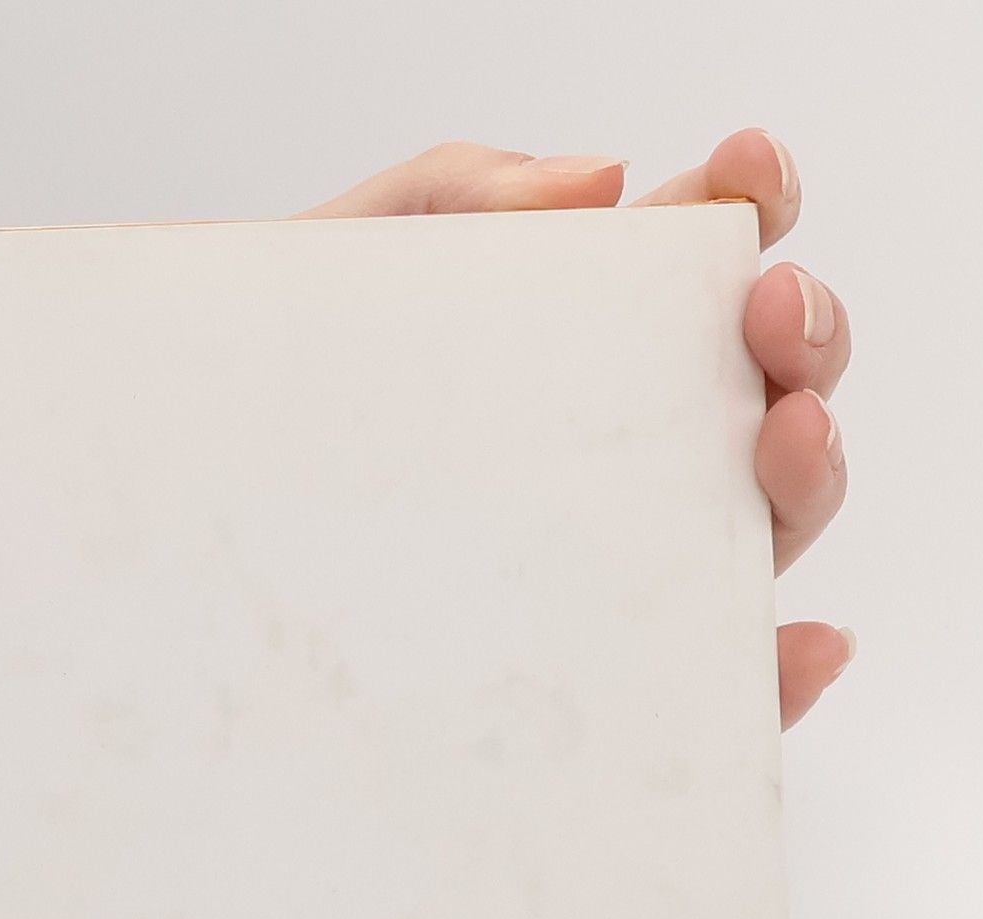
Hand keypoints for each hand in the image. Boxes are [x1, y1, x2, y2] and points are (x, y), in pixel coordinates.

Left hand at [302, 129, 851, 728]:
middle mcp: (627, 453)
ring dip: (810, 475)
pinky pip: (713, 686)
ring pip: (769, 525)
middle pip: (772, 391)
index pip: (706, 262)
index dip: (750, 205)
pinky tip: (799, 644)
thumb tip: (598, 179)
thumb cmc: (270, 412)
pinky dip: (779, 669)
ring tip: (785, 433)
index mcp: (586, 341)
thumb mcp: (340, 279)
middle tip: (768, 310)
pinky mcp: (607, 680)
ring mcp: (626, 567)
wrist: (172, 540)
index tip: (747, 169)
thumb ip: (454, 199)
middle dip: (806, 337)